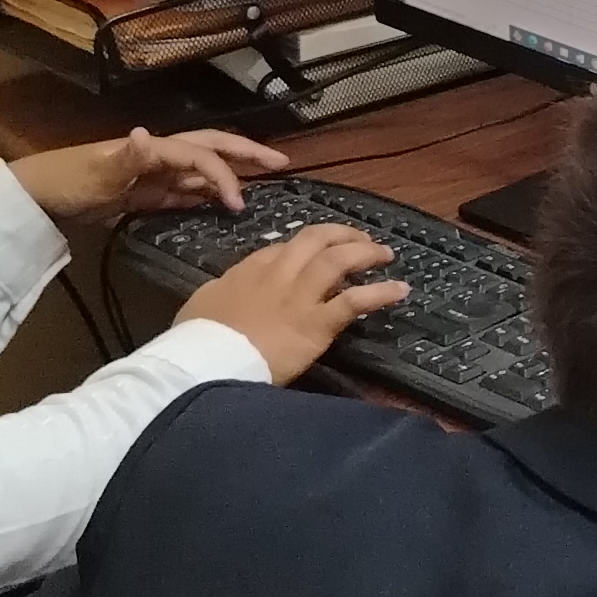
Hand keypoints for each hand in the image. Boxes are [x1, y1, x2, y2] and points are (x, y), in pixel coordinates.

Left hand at [13, 125, 287, 224]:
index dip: (224, 176)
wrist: (36, 195)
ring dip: (231, 173)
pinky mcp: (142, 192)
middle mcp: (158, 155)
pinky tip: (217, 202)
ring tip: (263, 180)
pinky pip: (181, 190)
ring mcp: (151, 173)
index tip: (240, 204)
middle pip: (211, 149)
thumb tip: (147, 135)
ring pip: (201, 169)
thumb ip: (127, 157)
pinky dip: (203, 194)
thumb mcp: (97, 172)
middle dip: (247, 153)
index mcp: (154, 149)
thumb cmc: (66, 181)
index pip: (202, 157)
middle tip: (282, 162)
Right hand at [173, 223, 407, 383]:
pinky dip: (381, 292)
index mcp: (249, 269)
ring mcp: (300, 297)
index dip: (308, 245)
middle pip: (316, 240)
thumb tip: (228, 293)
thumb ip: (223, 292)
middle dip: (342, 234)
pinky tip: (399, 290)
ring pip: (339, 260)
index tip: (321, 250)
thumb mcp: (203, 303)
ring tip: (385, 254)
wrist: (206, 361)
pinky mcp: (316, 323)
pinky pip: (355, 301)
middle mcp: (279, 275)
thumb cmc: (198, 338)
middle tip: (361, 239)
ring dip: (366, 253)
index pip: (284, 247)